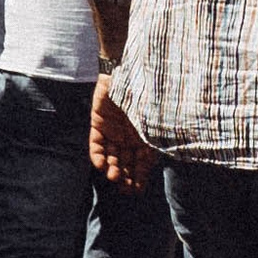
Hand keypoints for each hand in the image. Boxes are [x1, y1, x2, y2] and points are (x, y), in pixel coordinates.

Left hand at [89, 73, 154, 191]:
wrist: (127, 66)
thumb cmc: (148, 90)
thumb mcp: (155, 114)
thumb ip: (156, 133)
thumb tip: (160, 157)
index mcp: (146, 135)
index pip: (143, 162)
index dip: (141, 176)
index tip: (139, 190)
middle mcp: (129, 136)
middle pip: (126, 162)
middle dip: (126, 177)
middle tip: (125, 190)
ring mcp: (113, 131)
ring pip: (111, 156)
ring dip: (113, 168)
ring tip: (114, 178)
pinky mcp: (98, 124)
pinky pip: (96, 144)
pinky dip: (98, 155)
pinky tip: (101, 165)